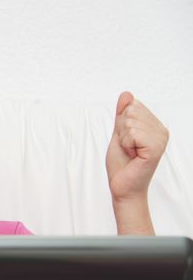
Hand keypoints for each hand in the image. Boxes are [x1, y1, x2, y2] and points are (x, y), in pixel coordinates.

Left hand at [106, 91, 168, 233]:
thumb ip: (122, 114)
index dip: (121, 124)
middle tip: (127, 148)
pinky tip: (133, 155)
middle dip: (121, 131)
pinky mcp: (156, 147)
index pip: (131, 106)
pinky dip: (126, 144)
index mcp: (154, 125)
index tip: (126, 141)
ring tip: (130, 152)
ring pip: (130, 121)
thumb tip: (126, 94)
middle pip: (130, 111)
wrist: (122, 186)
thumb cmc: (122, 164)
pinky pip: (132, 133)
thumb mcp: (118, 133)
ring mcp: (160, 138)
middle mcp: (161, 130)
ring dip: (123, 139)